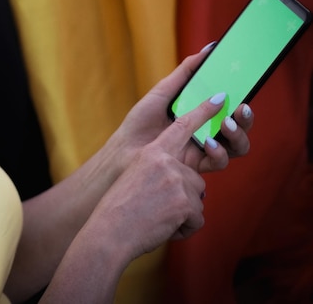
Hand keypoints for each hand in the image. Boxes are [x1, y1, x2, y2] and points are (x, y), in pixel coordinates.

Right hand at [84, 87, 234, 261]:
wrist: (111, 231)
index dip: (202, 112)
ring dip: (181, 215)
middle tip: (158, 205)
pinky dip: (183, 229)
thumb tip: (188, 180)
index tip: (219, 98)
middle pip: (193, 178)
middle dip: (183, 197)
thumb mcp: (136, 177)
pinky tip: (163, 228)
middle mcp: (166, 162)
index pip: (182, 126)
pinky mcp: (186, 202)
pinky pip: (196, 219)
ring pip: (196, 200)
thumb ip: (160, 170)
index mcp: (152, 152)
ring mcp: (177, 181)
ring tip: (156, 218)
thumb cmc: (119, 208)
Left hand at [106, 47, 253, 174]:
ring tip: (226, 122)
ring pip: (237, 147)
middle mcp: (207, 132)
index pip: (231, 107)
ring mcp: (203, 150)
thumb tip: (210, 48)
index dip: (243, 98)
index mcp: (201, 115)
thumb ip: (186, 72)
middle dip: (246, 118)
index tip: (249, 84)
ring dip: (239, 134)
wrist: (123, 150)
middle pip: (240, 127)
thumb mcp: (164, 92)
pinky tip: (209, 142)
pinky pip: (219, 163)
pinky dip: (219, 152)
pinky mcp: (196, 167)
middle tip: (242, 107)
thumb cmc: (140, 121)